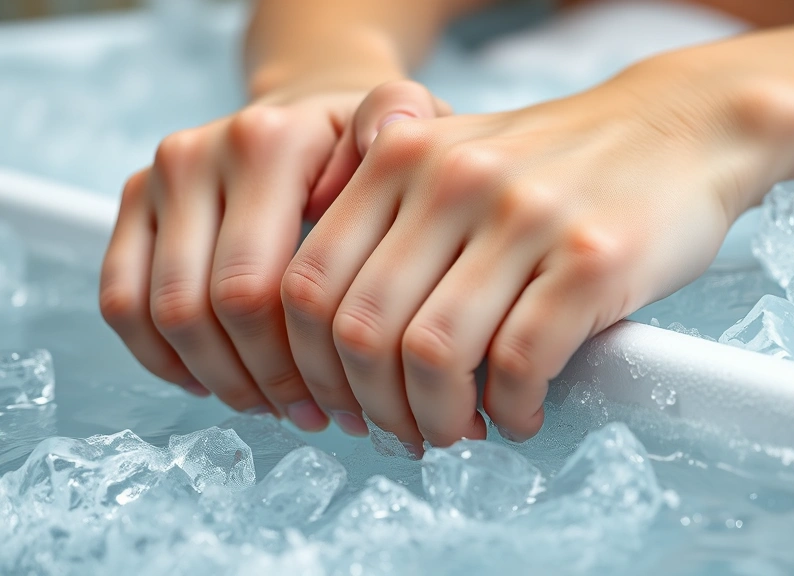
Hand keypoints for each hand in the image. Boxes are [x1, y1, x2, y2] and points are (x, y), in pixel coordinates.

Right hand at [99, 80, 449, 430]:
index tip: (346, 403)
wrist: (310, 112)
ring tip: (275, 404)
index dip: (298, 365)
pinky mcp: (133, 204)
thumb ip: (405, 121)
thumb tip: (381, 146)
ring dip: (218, 378)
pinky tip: (219, 379)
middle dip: (263, 381)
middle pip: (207, 310)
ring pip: (164, 316)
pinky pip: (122, 303)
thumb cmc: (365, 143)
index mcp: (269, 142)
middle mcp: (199, 154)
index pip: (260, 289)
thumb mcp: (406, 125)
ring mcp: (157, 180)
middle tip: (315, 415)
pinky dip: (164, 358)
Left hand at [281, 59, 793, 448]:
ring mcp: (525, 216)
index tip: (342, 404)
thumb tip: (328, 335)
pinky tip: (520, 413)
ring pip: (434, 357)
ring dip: (438, 420)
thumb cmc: (561, 164)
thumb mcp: (455, 155)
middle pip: (361, 332)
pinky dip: (510, 410)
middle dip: (373, 409)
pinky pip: (520, 364)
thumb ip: (384, 213)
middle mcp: (452, 179)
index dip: (310, 368)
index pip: (307, 286)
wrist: (679, 127)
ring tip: (460, 430)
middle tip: (403, 433)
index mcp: (402, 156)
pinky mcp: (593, 257)